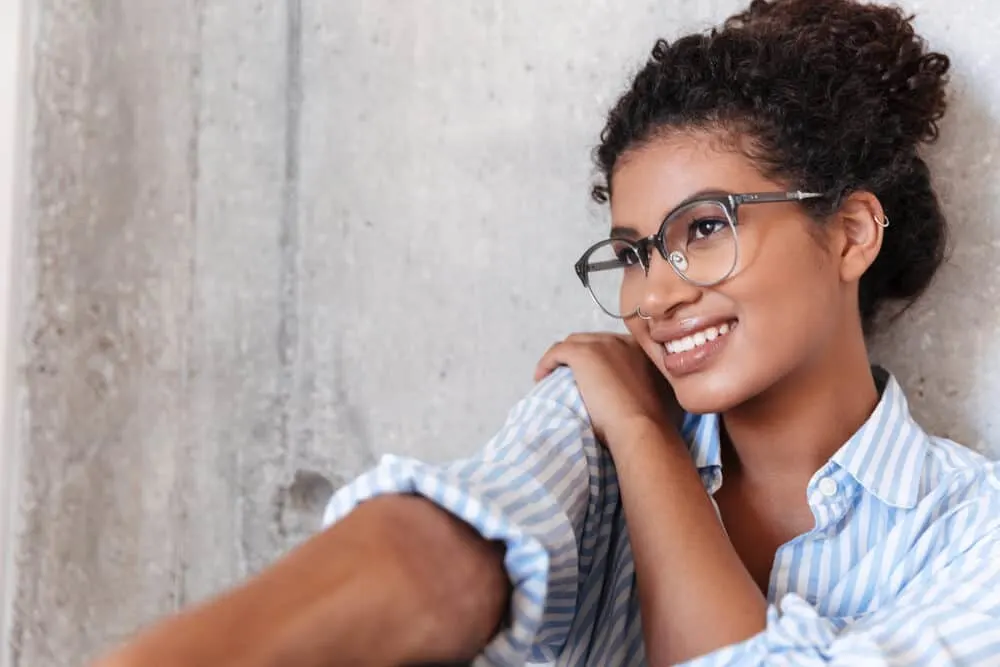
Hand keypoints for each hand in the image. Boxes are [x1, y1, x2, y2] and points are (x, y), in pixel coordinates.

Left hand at [534, 332, 681, 448]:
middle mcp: (622, 340)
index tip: (591, 376)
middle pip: (592, 341)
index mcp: (640, 349)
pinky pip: (558, 351)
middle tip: (570, 377)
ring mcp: (603, 344)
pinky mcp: (583, 353)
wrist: (640, 427)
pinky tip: (541, 377)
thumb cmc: (645, 421)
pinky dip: (547, 362)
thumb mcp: (647, 394)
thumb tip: (620, 393)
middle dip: (580, 357)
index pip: (611, 346)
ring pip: (574, 343)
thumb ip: (636, 384)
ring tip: (553, 378)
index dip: (599, 359)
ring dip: (563, 359)